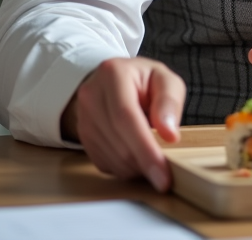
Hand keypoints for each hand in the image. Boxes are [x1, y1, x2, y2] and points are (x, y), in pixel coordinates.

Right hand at [60, 57, 184, 191]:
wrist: (115, 80)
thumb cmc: (144, 81)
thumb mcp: (165, 80)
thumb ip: (170, 103)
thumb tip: (169, 134)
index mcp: (113, 74)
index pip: (126, 117)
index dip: (144, 148)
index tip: (161, 171)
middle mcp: (92, 95)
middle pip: (117, 139)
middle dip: (143, 162)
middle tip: (164, 178)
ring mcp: (83, 117)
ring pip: (109, 155)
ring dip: (135, 166)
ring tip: (154, 161)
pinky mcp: (82, 136)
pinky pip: (103, 161)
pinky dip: (124, 167)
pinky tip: (138, 158)